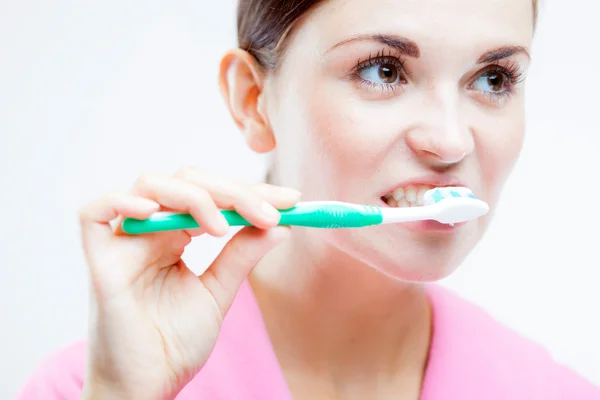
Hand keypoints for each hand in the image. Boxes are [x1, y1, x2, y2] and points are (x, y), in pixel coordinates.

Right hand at [78, 167, 299, 398]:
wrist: (148, 386)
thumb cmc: (176, 342)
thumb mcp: (219, 291)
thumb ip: (242, 255)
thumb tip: (281, 224)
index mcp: (175, 236)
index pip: (212, 194)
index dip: (251, 192)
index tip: (291, 201)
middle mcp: (149, 231)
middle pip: (186, 182)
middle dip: (233, 192)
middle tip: (268, 213)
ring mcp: (123, 242)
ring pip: (150, 186)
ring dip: (193, 197)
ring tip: (221, 228)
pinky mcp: (100, 261)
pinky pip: (94, 214)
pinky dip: (121, 202)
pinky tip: (156, 213)